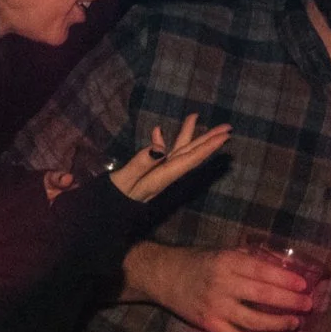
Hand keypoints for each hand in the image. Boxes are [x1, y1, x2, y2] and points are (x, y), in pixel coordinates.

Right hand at [108, 116, 230, 201]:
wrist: (104, 214)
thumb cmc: (112, 200)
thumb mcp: (124, 181)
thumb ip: (141, 163)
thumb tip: (160, 146)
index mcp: (161, 177)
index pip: (189, 160)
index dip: (207, 147)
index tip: (223, 136)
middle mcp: (163, 175)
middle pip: (190, 155)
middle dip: (208, 140)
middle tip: (227, 127)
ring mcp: (155, 174)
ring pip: (177, 152)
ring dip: (188, 136)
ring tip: (195, 117)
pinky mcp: (146, 174)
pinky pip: (159, 155)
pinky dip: (161, 142)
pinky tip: (159, 132)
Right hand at [123, 242, 318, 331]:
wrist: (160, 275)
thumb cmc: (196, 261)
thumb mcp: (222, 251)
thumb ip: (250, 258)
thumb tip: (285, 265)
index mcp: (226, 261)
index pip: (262, 271)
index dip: (286, 280)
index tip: (305, 286)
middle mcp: (221, 284)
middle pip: (263, 296)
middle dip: (290, 302)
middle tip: (308, 306)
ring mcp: (214, 306)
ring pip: (254, 321)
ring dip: (279, 324)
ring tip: (294, 323)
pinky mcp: (208, 324)